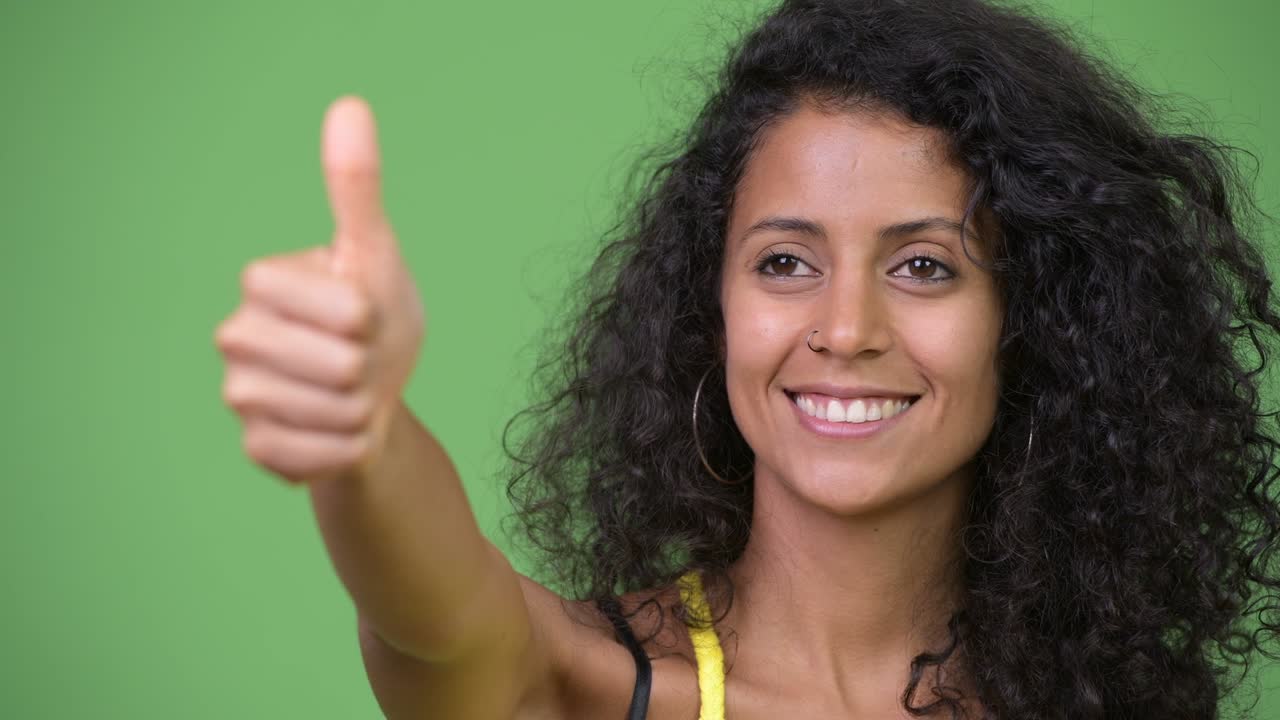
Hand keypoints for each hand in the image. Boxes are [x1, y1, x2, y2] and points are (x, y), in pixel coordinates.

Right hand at [214, 96, 424, 484]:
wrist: (376, 398)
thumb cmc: (377, 320)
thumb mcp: (376, 255)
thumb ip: (356, 188)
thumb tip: (350, 105)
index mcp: (262, 282)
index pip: (344, 309)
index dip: (371, 317)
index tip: (363, 313)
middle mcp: (236, 335)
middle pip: (340, 365)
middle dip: (371, 368)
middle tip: (362, 361)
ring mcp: (240, 395)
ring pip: (332, 412)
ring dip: (363, 409)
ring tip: (351, 393)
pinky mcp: (255, 446)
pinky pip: (320, 455)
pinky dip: (348, 447)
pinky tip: (338, 430)